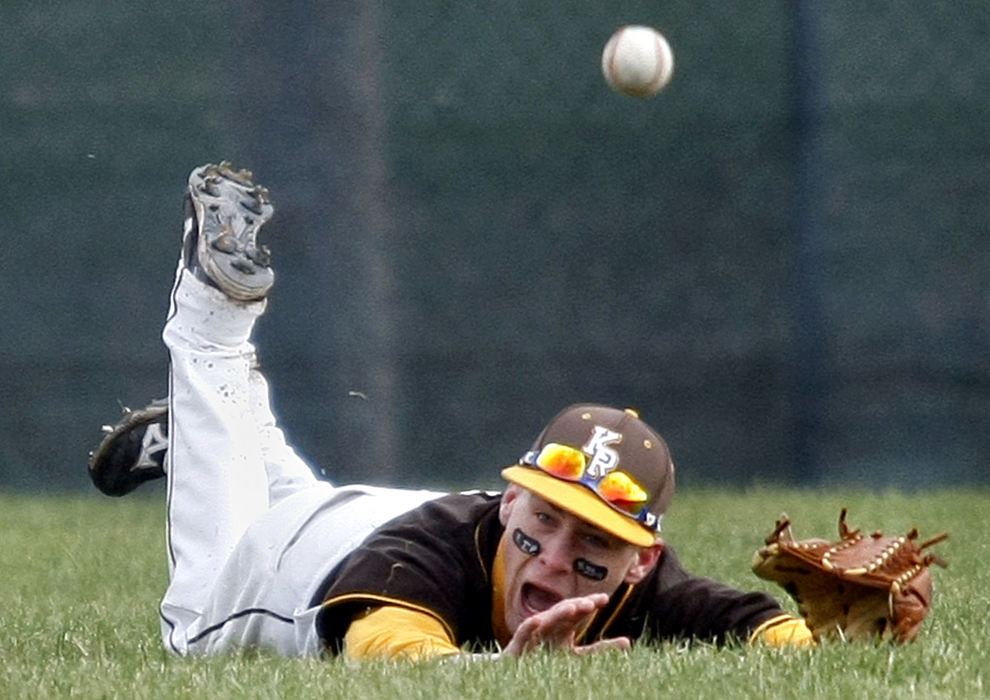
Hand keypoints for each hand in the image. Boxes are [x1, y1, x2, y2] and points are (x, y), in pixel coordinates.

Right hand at [501, 593, 630, 656]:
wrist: (518, 674)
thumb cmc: (548, 660)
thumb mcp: (577, 656)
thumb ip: (600, 649)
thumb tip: (627, 643)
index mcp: (563, 627)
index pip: (578, 611)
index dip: (589, 604)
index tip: (604, 598)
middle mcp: (550, 627)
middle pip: (564, 612)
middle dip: (576, 606)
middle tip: (591, 603)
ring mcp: (534, 635)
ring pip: (547, 620)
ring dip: (558, 613)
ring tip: (572, 608)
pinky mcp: (519, 645)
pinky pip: (524, 633)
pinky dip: (530, 626)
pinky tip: (538, 620)